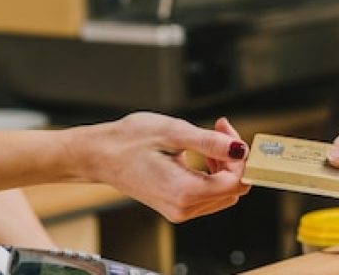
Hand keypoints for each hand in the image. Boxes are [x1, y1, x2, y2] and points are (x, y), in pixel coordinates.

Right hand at [71, 112, 249, 222]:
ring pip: (225, 189)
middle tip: (219, 129)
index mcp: (184, 192)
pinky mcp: (178, 204)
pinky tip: (203, 150)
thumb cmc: (128, 141)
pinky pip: (210, 191)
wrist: (98, 155)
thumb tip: (240, 149)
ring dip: (225, 162)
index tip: (226, 132)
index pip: (236, 182)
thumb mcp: (173, 132)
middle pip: (233, 187)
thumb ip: (209, 142)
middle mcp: (184, 208)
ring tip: (210, 136)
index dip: (240, 156)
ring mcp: (181, 209)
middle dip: (234, 156)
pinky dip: (213, 169)